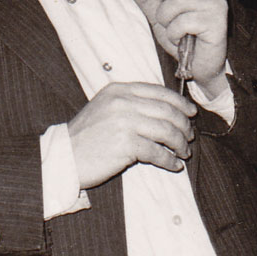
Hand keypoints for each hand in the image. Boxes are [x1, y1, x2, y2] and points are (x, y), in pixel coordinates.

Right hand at [67, 82, 196, 188]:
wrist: (65, 156)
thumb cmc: (87, 135)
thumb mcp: (105, 107)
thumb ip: (130, 103)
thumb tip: (166, 111)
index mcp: (118, 90)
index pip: (158, 91)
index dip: (179, 102)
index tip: (190, 113)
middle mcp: (122, 102)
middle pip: (166, 111)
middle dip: (183, 126)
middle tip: (189, 137)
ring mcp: (124, 122)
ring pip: (166, 131)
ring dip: (180, 144)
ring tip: (183, 152)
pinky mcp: (126, 144)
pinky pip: (158, 152)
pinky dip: (169, 160)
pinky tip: (173, 165)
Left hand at [128, 0, 228, 94]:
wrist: (199, 65)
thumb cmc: (182, 37)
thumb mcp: (159, 15)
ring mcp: (216, 5)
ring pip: (178, 2)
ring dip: (166, 20)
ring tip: (174, 31)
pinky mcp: (217, 22)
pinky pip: (183, 23)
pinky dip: (175, 33)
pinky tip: (183, 40)